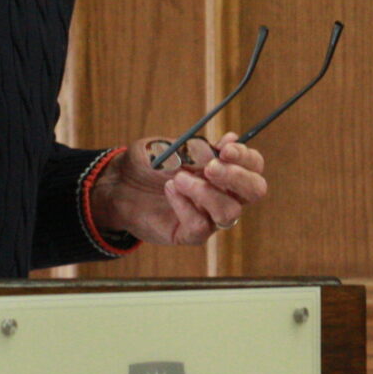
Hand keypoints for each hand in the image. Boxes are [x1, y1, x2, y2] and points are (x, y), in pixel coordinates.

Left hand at [87, 132, 267, 244]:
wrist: (117, 183)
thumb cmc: (147, 162)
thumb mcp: (170, 147)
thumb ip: (199, 148)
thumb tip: (231, 140)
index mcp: (224, 168)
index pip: (253, 165)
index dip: (246, 157)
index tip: (225, 148)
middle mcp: (223, 193)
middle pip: (255, 191)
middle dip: (237, 177)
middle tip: (210, 167)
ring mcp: (209, 216)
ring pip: (230, 213)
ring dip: (205, 193)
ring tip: (178, 179)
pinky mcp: (191, 234)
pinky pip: (200, 227)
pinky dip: (185, 206)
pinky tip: (169, 190)